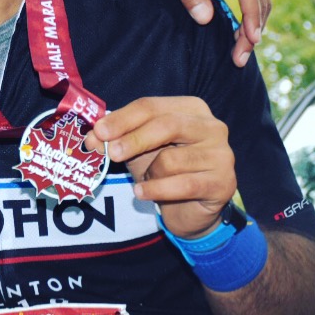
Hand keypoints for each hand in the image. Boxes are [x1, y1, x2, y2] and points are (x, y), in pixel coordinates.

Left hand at [88, 96, 235, 239]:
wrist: (189, 207)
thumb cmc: (163, 169)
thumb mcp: (136, 149)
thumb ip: (115, 138)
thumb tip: (90, 138)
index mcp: (190, 108)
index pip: (151, 106)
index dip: (122, 118)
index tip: (98, 131)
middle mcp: (212, 126)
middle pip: (166, 125)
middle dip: (133, 138)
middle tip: (111, 153)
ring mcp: (222, 154)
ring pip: (172, 159)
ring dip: (150, 173)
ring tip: (146, 179)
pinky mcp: (224, 183)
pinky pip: (182, 184)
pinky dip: (157, 190)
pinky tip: (141, 193)